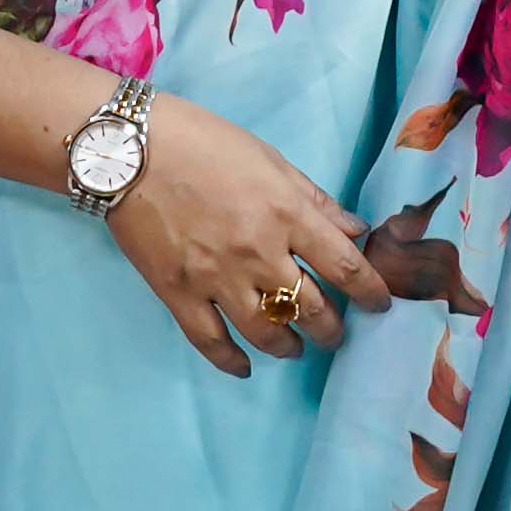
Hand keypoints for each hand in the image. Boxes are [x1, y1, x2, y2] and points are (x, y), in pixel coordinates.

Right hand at [103, 84, 394, 376]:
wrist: (130, 152)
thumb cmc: (206, 144)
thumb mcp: (272, 161)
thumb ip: (315, 200)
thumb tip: (357, 230)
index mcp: (287, 214)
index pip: (345, 266)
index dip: (370, 291)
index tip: (380, 304)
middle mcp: (259, 252)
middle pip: (311, 307)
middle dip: (331, 328)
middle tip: (336, 334)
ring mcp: (217, 278)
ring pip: (267, 330)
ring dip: (290, 346)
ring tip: (296, 348)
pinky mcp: (178, 293)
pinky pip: (210, 341)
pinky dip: (231, 360)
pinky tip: (245, 366)